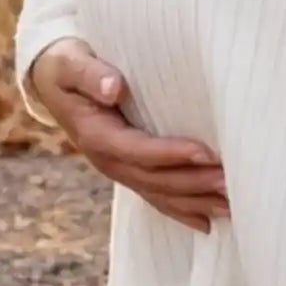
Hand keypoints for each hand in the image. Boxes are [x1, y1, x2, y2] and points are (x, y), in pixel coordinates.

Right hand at [28, 39, 228, 230]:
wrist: (53, 81)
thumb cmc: (66, 66)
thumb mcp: (70, 63)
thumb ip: (90, 74)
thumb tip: (113, 88)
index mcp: (96, 136)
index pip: (139, 151)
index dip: (173, 155)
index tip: (207, 153)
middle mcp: (108, 161)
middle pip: (156, 180)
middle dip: (195, 184)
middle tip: (232, 184)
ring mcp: (119, 169)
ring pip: (161, 194)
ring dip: (196, 202)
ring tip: (233, 206)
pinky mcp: (129, 170)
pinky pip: (157, 197)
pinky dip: (183, 210)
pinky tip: (210, 221)